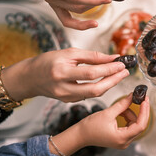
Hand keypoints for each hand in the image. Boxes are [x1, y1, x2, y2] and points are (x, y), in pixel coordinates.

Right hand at [1, 48, 128, 101]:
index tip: (122, 64)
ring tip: (119, 74)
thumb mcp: (68, 53)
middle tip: (125, 72)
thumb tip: (112, 57)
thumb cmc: (48, 61)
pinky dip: (99, 88)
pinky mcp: (68, 101)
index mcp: (61, 72)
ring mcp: (65, 98)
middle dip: (113, 81)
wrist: (30, 78)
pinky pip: (88, 95)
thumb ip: (91, 56)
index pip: (91, 73)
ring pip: (93, 94)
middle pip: (95, 89)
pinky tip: (106, 81)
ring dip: (109, 85)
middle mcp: (63, 88)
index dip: (109, 69)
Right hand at [49, 94, 149, 155]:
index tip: (145, 101)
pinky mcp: (121, 138)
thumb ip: (122, 104)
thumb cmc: (90, 127)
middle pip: (139, 125)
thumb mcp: (108, 113)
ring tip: (121, 107)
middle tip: (141, 99)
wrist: (80, 135)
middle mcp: (125, 142)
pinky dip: (127, 117)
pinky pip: (129, 126)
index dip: (145, 112)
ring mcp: (123, 141)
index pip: (141, 125)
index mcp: (122, 138)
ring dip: (130, 113)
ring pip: (134, 124)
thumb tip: (133, 96)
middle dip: (139, 111)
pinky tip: (120, 112)